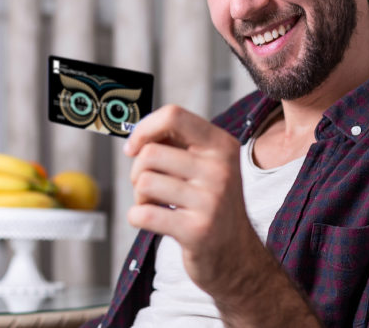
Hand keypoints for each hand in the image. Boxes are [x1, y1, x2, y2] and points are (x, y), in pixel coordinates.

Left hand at [124, 105, 260, 295]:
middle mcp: (221, 169)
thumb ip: (179, 144)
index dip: (144, 128)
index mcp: (222, 146)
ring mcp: (211, 200)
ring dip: (140, 196)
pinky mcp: (197, 231)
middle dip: (138, 170)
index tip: (133, 146)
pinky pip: (142, 213)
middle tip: (151, 186)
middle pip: (150, 152)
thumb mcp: (208, 166)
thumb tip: (138, 135)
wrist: (235, 253)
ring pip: (144, 182)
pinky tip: (156, 221)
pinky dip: (138, 217)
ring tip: (158, 204)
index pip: (174, 115)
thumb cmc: (211, 203)